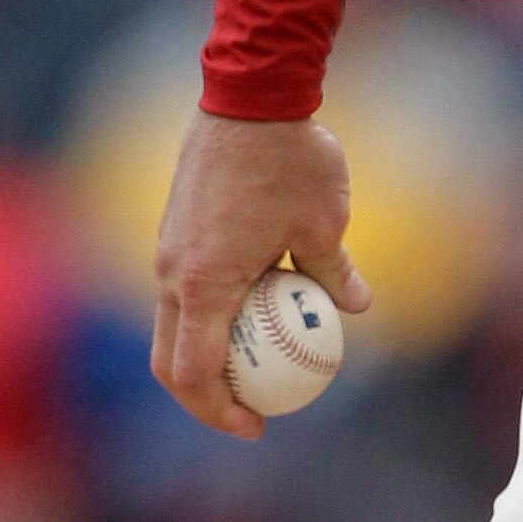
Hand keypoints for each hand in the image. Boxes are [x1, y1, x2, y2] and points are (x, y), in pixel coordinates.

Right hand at [151, 109, 371, 440]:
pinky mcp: (172, 230)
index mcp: (203, 284)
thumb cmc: (290, 161)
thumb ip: (334, 274)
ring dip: (204, 356)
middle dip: (203, 397)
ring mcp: (165, 250)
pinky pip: (180, 291)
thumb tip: (357, 308)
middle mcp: (171, 273)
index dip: (220, 411)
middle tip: (249, 412)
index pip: (194, 373)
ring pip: (171, 325)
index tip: (256, 426)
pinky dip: (206, 317)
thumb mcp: (325, 224)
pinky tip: (252, 311)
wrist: (248, 95)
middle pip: (169, 360)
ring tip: (253, 368)